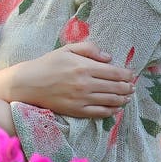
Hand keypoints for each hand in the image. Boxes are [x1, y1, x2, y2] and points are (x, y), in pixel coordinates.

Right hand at [12, 42, 134, 117]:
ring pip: (110, 101)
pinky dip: (111, 111)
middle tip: (132, 87)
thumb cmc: (48, 64)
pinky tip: (115, 109)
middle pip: (116, 87)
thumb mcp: (67, 49)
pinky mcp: (77, 110)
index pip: (115, 72)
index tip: (131, 75)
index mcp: (84, 67)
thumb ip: (89, 49)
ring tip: (127, 97)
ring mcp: (82, 99)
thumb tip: (108, 57)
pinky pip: (99, 112)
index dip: (127, 74)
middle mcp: (85, 83)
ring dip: (122, 99)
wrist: (28, 83)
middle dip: (128, 87)